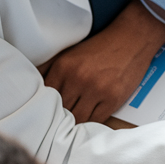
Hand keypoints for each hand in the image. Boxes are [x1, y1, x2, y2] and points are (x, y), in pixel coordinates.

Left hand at [40, 0, 164, 123]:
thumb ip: (49, 68)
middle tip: (58, 124)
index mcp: (63, 67)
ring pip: (78, 118)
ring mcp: (96, 90)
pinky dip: (91, 123)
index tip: (46, 114)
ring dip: (75, 122)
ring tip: (72, 125)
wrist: (131, 38)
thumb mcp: (70, 53)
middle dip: (60, 117)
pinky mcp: (113, 98)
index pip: (46, 97)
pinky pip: (96, 120)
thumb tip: (32, 85)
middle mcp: (78, 79)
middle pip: (61, 110)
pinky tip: (88, 121)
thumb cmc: (101, 46)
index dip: (46, 107)